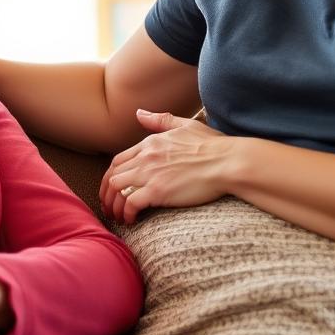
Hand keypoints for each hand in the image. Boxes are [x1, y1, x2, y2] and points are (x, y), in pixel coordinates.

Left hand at [100, 109, 239, 223]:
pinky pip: (130, 204)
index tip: (112, 189)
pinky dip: (126, 213)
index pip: (118, 160)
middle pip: (112, 176)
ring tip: (118, 217)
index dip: (110, 177)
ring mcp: (150, 174)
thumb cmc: (213, 146)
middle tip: (110, 207)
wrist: (228, 162)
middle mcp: (145, 157)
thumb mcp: (186, 125)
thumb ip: (160, 120)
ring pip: (116, 190)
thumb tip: (139, 113)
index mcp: (150, 142)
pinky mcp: (157, 191)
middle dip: (107, 194)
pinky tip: (131, 221)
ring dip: (114, 205)